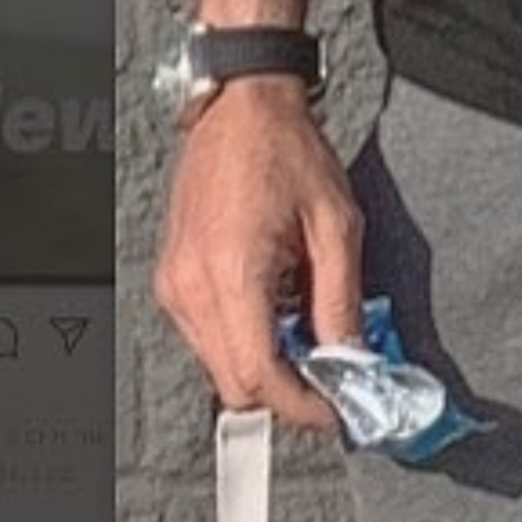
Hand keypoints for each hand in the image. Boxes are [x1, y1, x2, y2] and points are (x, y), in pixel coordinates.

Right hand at [150, 78, 364, 433]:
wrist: (242, 109)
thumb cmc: (288, 152)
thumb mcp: (337, 225)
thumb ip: (341, 301)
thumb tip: (349, 358)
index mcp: (232, 273)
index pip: (258, 375)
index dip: (300, 405)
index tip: (334, 411)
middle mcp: (191, 287)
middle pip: (233, 381)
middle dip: (285, 391)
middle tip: (331, 381)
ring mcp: (174, 285)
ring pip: (218, 363)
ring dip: (265, 364)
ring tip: (310, 335)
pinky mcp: (172, 279)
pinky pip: (206, 335)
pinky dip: (245, 338)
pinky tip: (280, 311)